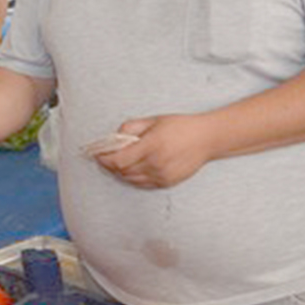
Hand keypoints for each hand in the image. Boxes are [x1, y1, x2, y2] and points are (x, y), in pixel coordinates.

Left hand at [94, 113, 217, 188]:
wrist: (207, 139)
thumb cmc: (181, 126)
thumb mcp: (154, 120)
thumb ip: (131, 128)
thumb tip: (114, 137)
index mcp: (151, 146)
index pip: (118, 160)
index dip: (104, 159)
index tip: (97, 154)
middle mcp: (156, 163)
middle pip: (122, 171)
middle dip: (110, 164)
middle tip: (106, 156)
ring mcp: (162, 175)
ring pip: (131, 179)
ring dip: (121, 172)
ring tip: (119, 161)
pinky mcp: (167, 182)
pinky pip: (142, 184)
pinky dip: (133, 177)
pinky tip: (133, 168)